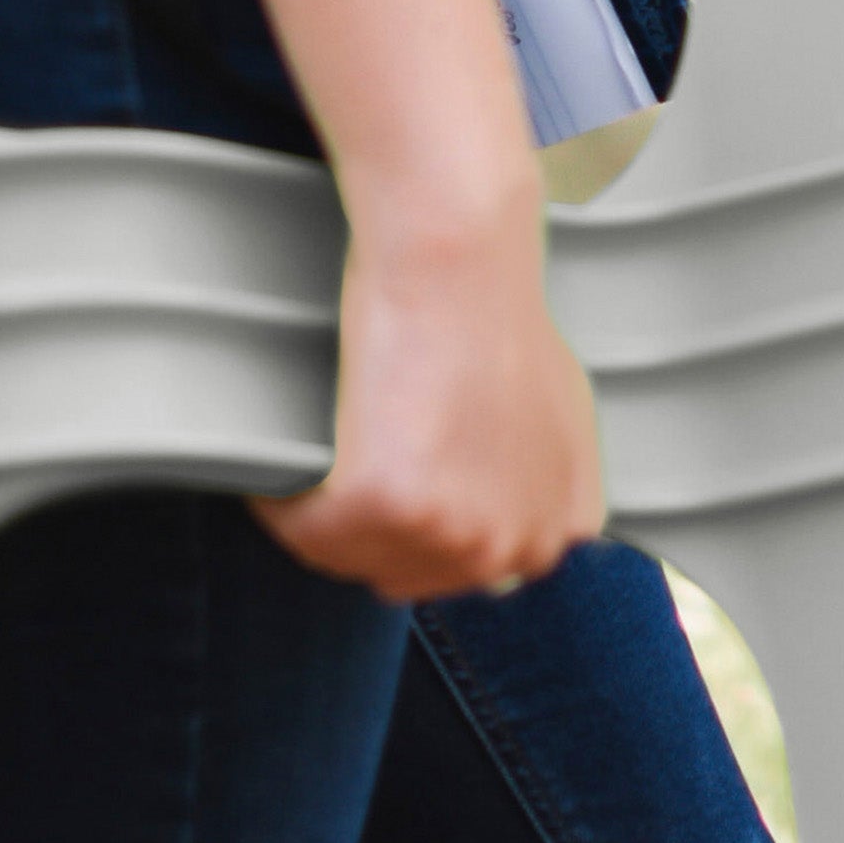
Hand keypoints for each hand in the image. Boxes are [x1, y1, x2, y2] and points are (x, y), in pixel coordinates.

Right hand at [258, 196, 604, 600]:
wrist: (459, 264)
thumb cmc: (499, 321)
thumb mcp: (558, 424)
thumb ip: (536, 494)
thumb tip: (501, 534)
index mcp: (555, 537)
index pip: (463, 574)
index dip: (421, 522)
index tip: (411, 465)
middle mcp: (509, 550)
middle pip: (400, 578)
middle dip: (373, 524)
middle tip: (370, 444)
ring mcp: (450, 535)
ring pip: (347, 560)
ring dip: (327, 511)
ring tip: (350, 434)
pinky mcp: (382, 508)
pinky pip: (300, 528)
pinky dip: (285, 492)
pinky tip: (314, 437)